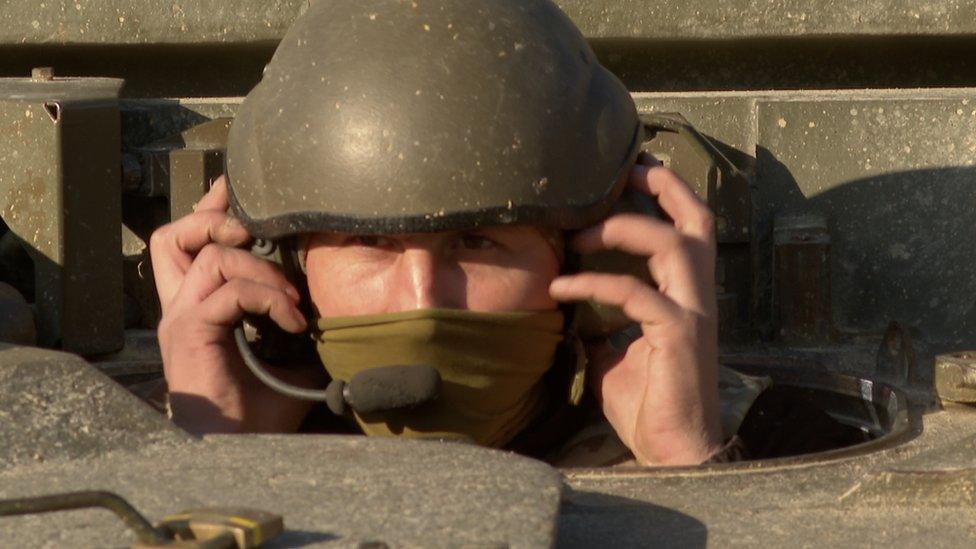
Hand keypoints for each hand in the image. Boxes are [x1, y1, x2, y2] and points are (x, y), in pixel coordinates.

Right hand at [150, 176, 314, 433]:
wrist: (239, 451)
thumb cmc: (258, 411)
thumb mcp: (290, 362)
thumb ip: (300, 332)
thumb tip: (343, 316)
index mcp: (198, 308)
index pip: (188, 244)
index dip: (209, 211)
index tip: (237, 193)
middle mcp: (182, 307)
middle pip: (175, 235)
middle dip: (218, 221)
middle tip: (261, 234)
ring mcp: (183, 318)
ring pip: (212, 256)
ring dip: (263, 271)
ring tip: (292, 302)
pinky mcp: (192, 332)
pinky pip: (230, 292)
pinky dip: (268, 299)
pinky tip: (291, 323)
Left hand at [549, 158, 722, 464]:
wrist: (671, 450)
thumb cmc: (647, 403)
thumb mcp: (613, 353)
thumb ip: (601, 324)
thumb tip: (569, 309)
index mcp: (685, 294)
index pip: (686, 229)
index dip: (664, 194)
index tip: (629, 172)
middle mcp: (697, 295)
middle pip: (697, 219)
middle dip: (661, 186)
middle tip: (622, 170)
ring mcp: (692, 313)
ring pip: (672, 244)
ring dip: (622, 229)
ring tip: (578, 236)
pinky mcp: (678, 334)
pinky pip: (635, 293)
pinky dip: (594, 284)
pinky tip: (560, 290)